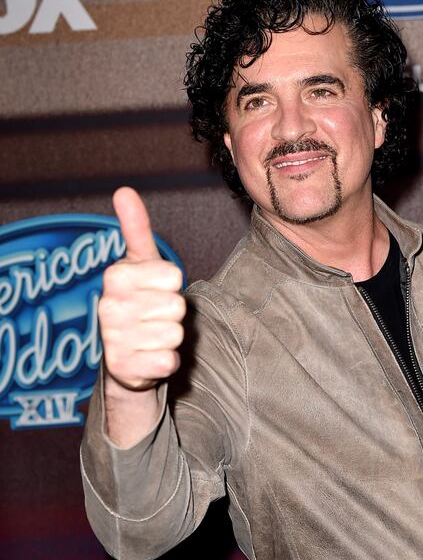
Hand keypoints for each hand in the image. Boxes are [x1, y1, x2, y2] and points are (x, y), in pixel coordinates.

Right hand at [99, 187, 185, 392]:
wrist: (123, 353)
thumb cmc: (138, 299)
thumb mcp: (139, 262)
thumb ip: (135, 227)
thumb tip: (124, 190)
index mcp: (116, 276)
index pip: (173, 276)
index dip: (171, 284)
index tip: (154, 288)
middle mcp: (109, 307)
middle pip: (177, 306)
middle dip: (173, 312)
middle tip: (154, 315)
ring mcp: (115, 339)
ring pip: (175, 334)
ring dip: (169, 337)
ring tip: (150, 335)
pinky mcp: (125, 369)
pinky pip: (168, 361)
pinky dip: (166, 361)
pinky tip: (149, 357)